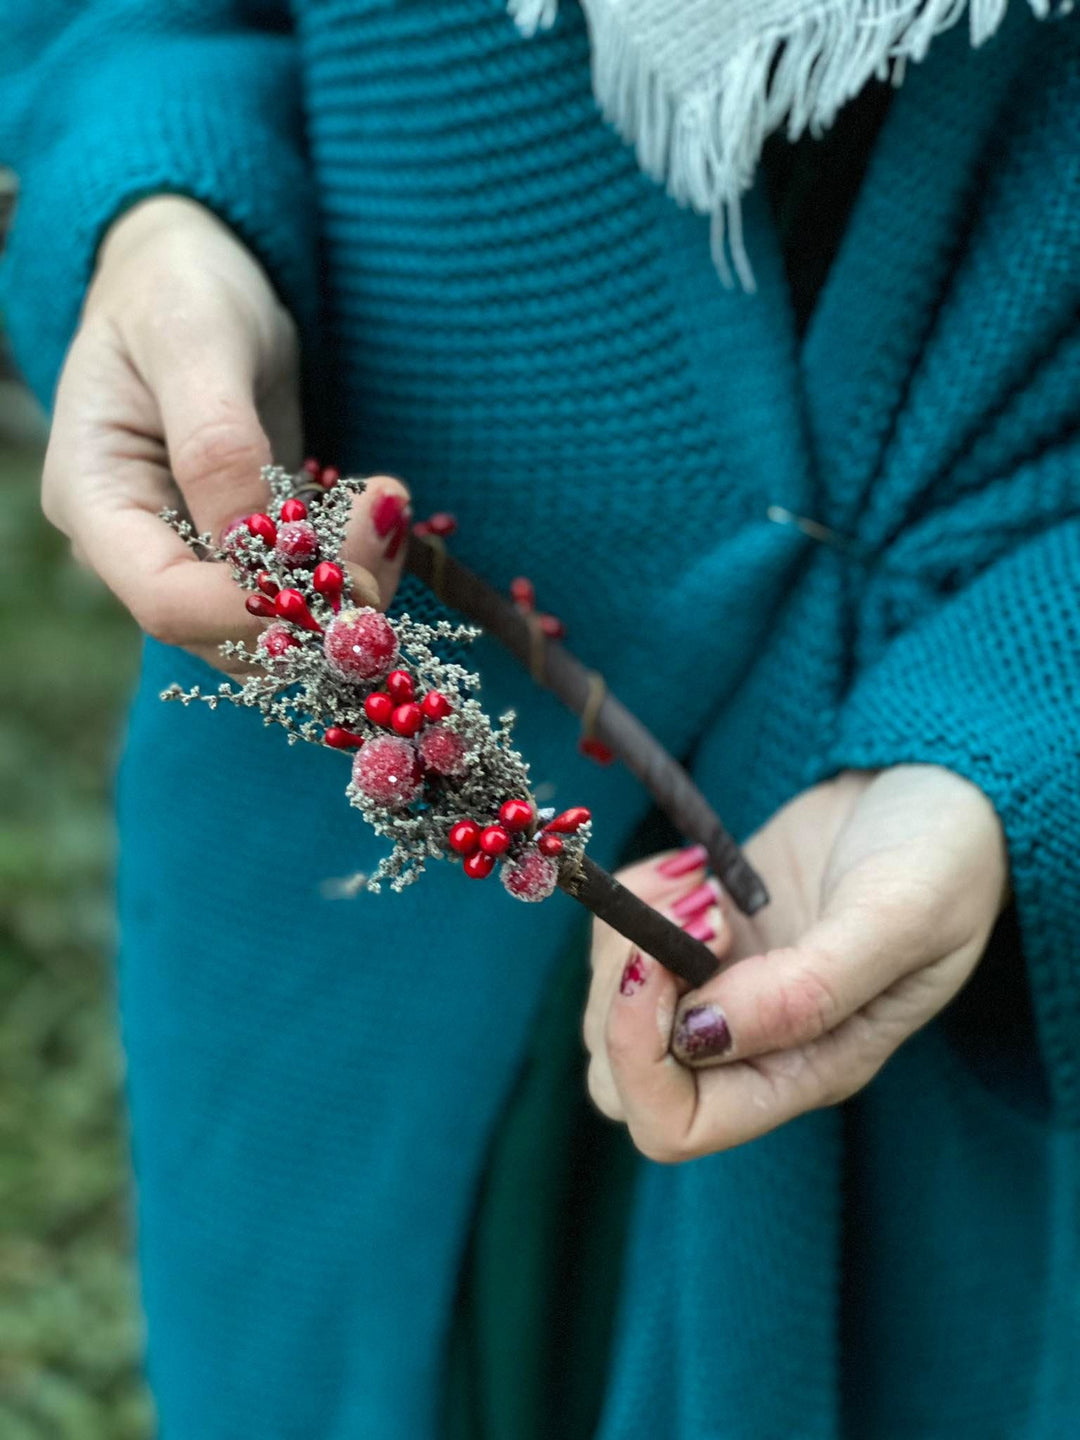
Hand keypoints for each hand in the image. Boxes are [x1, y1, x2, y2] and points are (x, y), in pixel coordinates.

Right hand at [41, 195, 409, 667]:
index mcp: (97, 501)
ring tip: (391, 510)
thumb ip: (217, 443)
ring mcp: (196, 554)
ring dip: (348, 594)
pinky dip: (353, 570)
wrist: (201, 272)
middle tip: (387, 533)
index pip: (165, 601)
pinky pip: (304, 592)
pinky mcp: (250, 549)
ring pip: (276, 627)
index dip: (252, 611)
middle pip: (225, 632)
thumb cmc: (179, 287)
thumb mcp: (194, 341)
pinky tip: (383, 514)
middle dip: (315, 608)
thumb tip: (250, 541)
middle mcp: (139, 547)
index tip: (340, 583)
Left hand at [585, 765, 1008, 1160]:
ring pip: (612, 1011)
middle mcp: (757, 1047)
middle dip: (623, 994)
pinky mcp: (704, 937)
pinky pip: (621, 948)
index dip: (640, 1057)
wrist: (940, 787)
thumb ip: (807, 990)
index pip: (675, 1124)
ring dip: (626, 941)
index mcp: (809, 1070)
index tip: (662, 962)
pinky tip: (690, 870)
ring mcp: (726, 990)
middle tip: (693, 912)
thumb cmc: (943, 860)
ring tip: (699, 886)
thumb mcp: (899, 919)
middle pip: (621, 1078)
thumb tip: (701, 1036)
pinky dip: (631, 904)